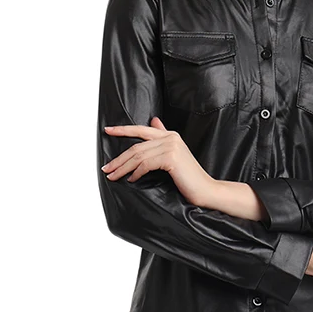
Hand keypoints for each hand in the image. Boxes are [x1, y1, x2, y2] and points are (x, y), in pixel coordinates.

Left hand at [101, 117, 215, 205]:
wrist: (205, 189)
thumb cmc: (189, 177)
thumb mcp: (174, 155)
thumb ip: (163, 139)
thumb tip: (153, 122)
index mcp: (170, 135)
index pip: (141, 130)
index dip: (123, 130)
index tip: (108, 131)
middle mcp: (170, 137)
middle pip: (137, 146)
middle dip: (119, 158)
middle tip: (107, 168)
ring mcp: (171, 146)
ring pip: (139, 156)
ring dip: (123, 168)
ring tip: (114, 176)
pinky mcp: (170, 158)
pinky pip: (146, 164)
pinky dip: (136, 173)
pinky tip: (132, 180)